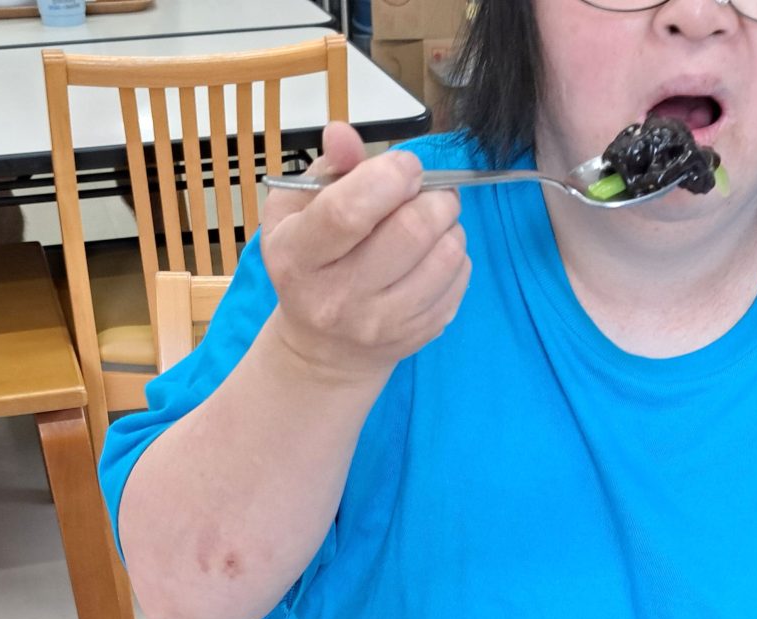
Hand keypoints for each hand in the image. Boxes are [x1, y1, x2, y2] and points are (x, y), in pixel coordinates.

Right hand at [260, 123, 471, 383]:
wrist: (325, 348)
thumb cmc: (309, 266)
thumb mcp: (296, 213)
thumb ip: (327, 169)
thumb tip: (343, 132)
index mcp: (299, 257)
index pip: (349, 212)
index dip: (390, 176)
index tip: (404, 167)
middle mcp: (339, 297)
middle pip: (411, 230)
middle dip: (432, 196)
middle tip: (425, 191)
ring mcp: (382, 323)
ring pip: (445, 253)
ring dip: (449, 223)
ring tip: (432, 219)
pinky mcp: (419, 335)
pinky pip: (460, 278)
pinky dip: (456, 254)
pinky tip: (433, 254)